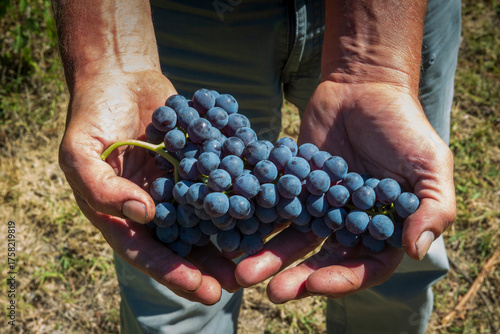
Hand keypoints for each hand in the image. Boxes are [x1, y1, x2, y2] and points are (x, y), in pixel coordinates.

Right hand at [59, 70, 239, 304]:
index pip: (148, 252)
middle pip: (184, 243)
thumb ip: (102, 188)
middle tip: (239, 283)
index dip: (175, 273)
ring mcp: (180, 184)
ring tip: (259, 254)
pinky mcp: (200, 162)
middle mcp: (156, 206)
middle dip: (210, 265)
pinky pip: (221, 181)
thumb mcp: (80, 153)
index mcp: (123, 214)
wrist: (120, 77)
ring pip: (207, 217)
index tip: (204, 291)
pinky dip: (240, 192)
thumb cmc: (92, 116)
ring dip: (231, 235)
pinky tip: (264, 205)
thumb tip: (143, 214)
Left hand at [235, 81, 455, 302]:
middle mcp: (349, 225)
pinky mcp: (294, 186)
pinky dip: (256, 222)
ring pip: (293, 239)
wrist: (362, 86)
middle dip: (297, 277)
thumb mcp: (430, 164)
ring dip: (269, 257)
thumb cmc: (402, 125)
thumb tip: (416, 251)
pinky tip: (234, 233)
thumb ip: (433, 207)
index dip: (342, 279)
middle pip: (322, 260)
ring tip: (241, 272)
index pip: (366, 266)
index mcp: (383, 229)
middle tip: (271, 292)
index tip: (315, 283)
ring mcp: (318, 207)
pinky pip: (274, 208)